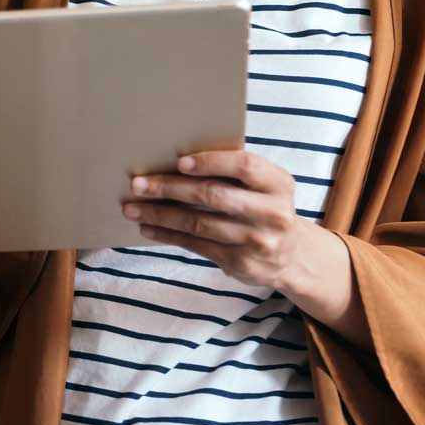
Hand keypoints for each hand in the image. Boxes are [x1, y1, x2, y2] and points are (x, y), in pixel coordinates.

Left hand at [122, 150, 310, 289]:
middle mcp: (272, 213)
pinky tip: (148, 227)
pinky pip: (196, 245)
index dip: (211, 162)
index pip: (244, 166)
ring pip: (198, 223)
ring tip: (132, 208)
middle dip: (169, 188)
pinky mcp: (241, 263)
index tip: (179, 161)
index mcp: (278, 184)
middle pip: (213, 195)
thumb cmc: (264, 208)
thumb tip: (173, 161)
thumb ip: (234, 173)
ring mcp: (257, 241)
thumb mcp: (264, 187)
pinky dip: (168, 235)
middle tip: (137, 184)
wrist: (292, 256)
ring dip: (160, 214)